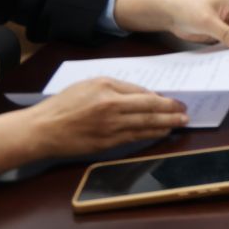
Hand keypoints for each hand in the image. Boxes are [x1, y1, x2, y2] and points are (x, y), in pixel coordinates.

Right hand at [30, 77, 188, 155]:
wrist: (42, 129)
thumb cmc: (64, 104)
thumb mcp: (90, 84)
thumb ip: (118, 87)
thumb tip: (142, 94)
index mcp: (108, 90)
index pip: (142, 93)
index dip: (161, 98)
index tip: (174, 99)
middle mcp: (111, 108)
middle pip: (149, 110)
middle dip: (171, 111)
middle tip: (186, 112)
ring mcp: (110, 128)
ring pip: (145, 126)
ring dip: (165, 125)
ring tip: (180, 123)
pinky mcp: (106, 144)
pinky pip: (134, 139)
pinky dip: (150, 135)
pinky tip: (160, 133)